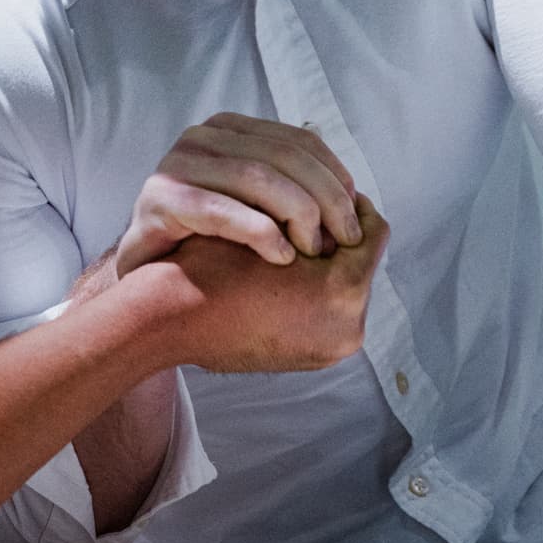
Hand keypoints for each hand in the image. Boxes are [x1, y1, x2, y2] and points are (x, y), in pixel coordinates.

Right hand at [118, 113, 360, 271]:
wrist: (149, 280)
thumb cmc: (212, 246)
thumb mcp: (259, 209)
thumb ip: (293, 189)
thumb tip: (352, 191)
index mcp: (227, 130)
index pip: (298, 140)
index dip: (335, 176)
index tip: (355, 218)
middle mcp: (199, 138)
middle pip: (282, 157)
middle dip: (324, 199)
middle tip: (344, 241)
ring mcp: (175, 165)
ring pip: (256, 178)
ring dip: (297, 215)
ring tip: (313, 253)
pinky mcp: (159, 200)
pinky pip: (222, 210)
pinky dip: (260, 233)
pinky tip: (280, 258)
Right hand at [140, 193, 388, 373]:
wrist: (169, 319)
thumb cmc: (210, 262)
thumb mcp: (263, 218)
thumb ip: (307, 207)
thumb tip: (343, 197)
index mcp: (341, 291)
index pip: (374, 230)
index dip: (348, 201)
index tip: (329, 186)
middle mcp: (348, 325)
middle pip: (367, 259)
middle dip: (340, 231)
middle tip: (319, 210)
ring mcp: (335, 346)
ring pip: (353, 283)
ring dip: (331, 259)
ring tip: (302, 238)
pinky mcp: (318, 356)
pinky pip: (335, 310)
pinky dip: (318, 286)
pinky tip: (292, 268)